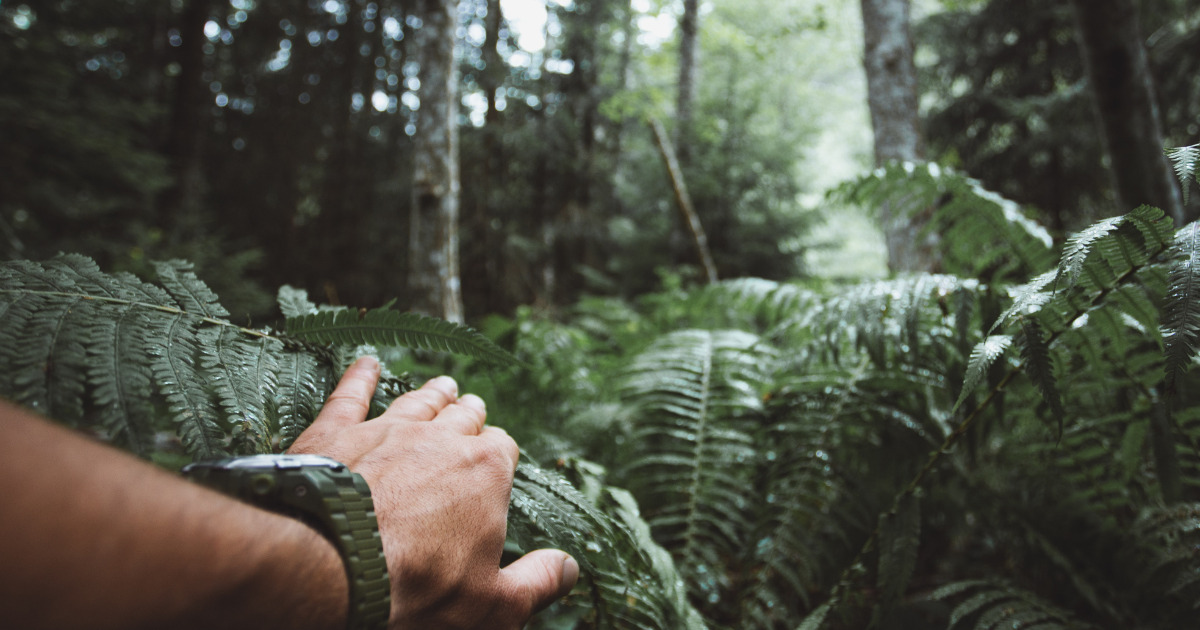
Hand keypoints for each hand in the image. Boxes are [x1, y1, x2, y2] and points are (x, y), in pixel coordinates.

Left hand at [288, 357, 577, 628]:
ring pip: (417, 401)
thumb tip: (569, 569)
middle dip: (471, 414)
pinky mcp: (336, 432)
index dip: (500, 455)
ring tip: (442, 384)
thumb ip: (536, 582)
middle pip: (463, 416)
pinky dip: (359, 377)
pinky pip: (351, 395)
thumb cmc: (417, 586)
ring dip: (433, 393)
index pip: (503, 449)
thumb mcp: (491, 603)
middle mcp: (440, 438)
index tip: (497, 462)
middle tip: (473, 408)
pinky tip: (365, 363)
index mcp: (485, 472)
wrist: (332, 564)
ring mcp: (386, 430)